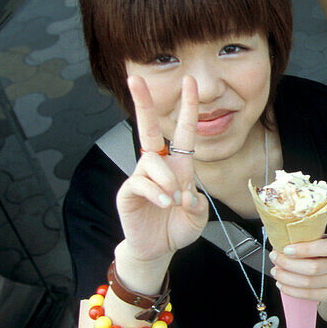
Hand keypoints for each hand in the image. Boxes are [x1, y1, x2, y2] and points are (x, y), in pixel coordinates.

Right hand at [115, 75, 208, 265]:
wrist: (158, 248)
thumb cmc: (177, 226)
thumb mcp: (198, 216)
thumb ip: (198, 204)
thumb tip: (185, 194)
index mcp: (179, 165)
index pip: (184, 131)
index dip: (188, 107)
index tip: (189, 82)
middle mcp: (158, 166)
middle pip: (149, 128)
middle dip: (143, 103)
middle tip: (136, 79)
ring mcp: (142, 177)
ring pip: (152, 162)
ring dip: (167, 181)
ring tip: (172, 201)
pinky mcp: (128, 191)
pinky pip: (142, 183)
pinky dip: (156, 193)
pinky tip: (162, 203)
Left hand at [270, 237, 326, 302]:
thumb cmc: (323, 253)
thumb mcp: (319, 241)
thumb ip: (304, 240)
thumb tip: (279, 242)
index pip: (325, 248)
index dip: (304, 249)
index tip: (286, 249)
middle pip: (313, 268)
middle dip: (288, 264)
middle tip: (275, 258)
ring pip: (307, 283)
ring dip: (286, 278)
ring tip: (275, 272)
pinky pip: (308, 295)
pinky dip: (290, 290)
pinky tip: (281, 284)